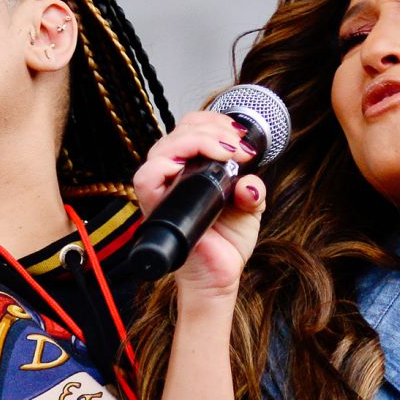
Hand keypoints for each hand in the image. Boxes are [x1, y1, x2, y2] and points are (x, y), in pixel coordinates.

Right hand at [131, 111, 267, 307]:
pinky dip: (166, 164)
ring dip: (197, 140)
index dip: (213, 123)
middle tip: (237, 147)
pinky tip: (192, 165)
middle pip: (177, 132)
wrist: (219, 277)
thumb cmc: (226, 243)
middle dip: (211, 129)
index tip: (240, 138)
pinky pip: (146, 177)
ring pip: (162, 148)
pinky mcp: (156, 207)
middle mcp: (173, 177)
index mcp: (192, 170)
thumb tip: (249, 183)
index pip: (189, 129)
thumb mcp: (250, 208)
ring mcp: (162, 191)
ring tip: (226, 151)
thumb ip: (254, 189)